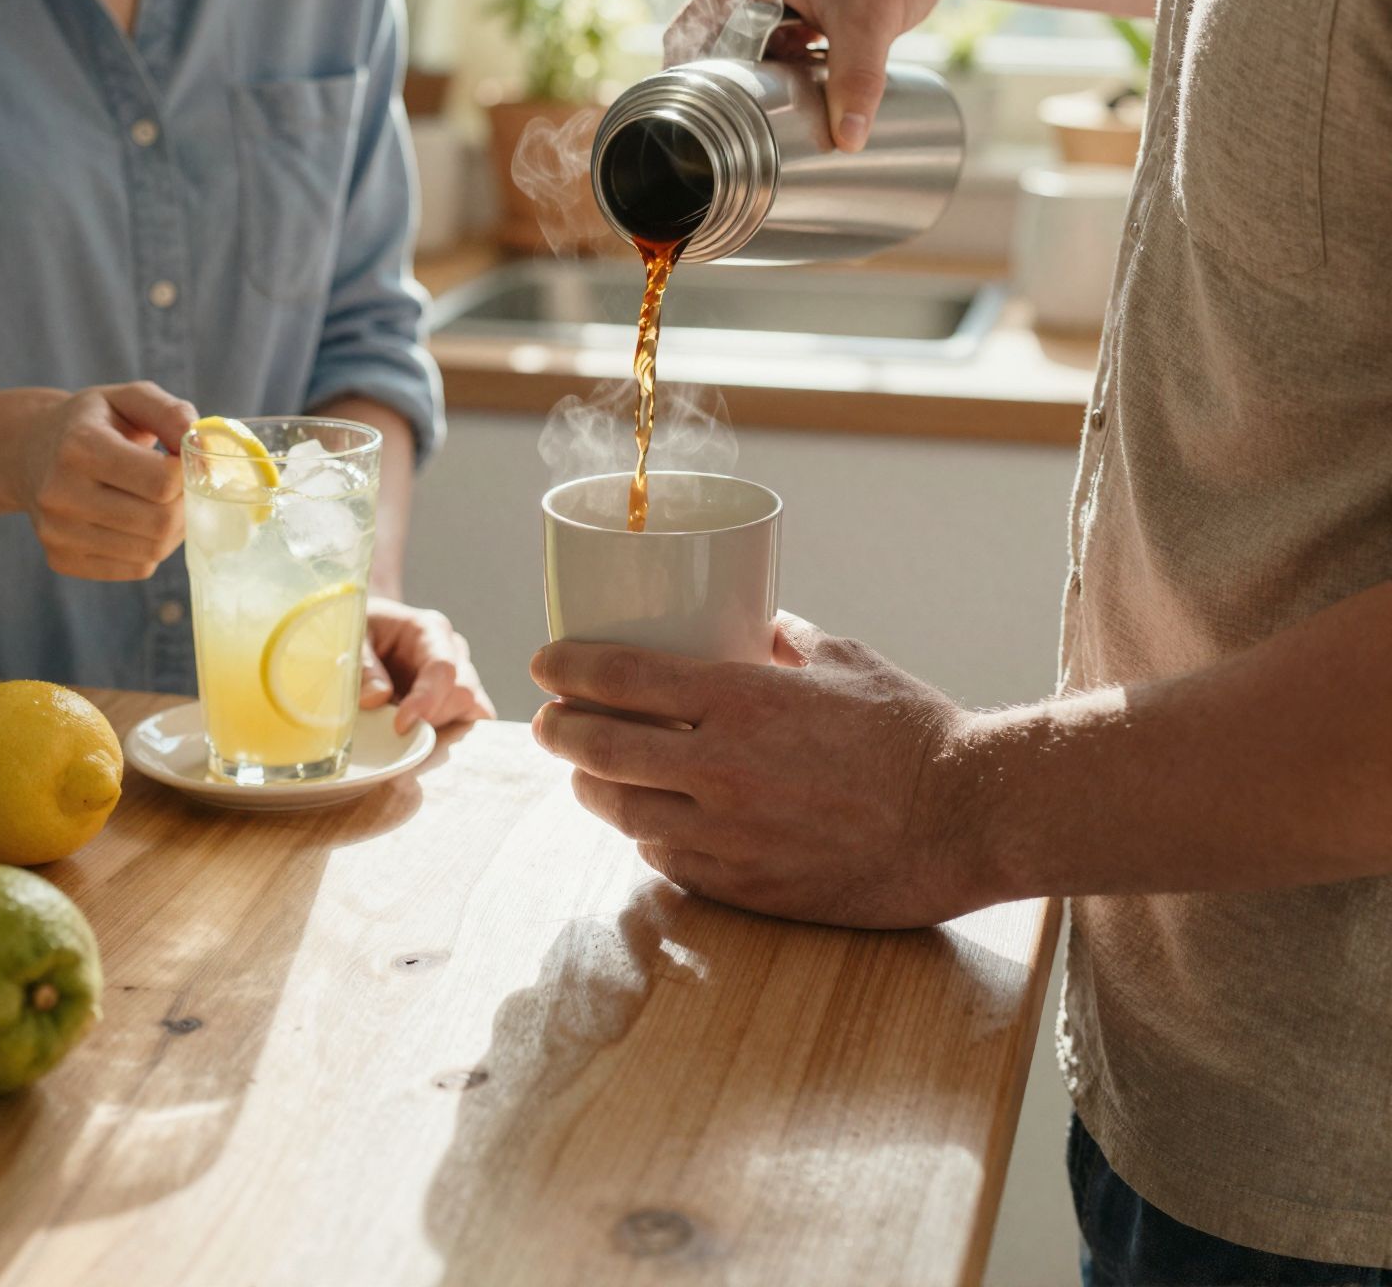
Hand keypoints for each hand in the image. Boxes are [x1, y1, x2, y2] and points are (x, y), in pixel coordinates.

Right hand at [13, 382, 194, 580]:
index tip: (183, 460)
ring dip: (174, 529)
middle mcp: (61, 494)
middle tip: (181, 486)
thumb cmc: (94, 422)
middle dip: (186, 504)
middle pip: (160, 522)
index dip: (188, 472)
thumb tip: (204, 447)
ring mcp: (57, 533)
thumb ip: (172, 414)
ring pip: (152, 550)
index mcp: (79, 446)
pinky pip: (136, 568)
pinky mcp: (62, 560)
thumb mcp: (131, 398)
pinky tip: (141, 522)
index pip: (162, 480)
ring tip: (163, 502)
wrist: (30, 452)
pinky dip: (152, 548)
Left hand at [360, 598, 496, 732]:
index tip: (400, 725)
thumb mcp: (354, 639)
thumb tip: (378, 697)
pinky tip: (423, 749)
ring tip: (408, 744)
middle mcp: (453, 652)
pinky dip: (452, 740)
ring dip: (443, 733)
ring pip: (473, 712)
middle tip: (398, 738)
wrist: (367, 636)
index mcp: (431, 631)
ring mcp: (461, 677)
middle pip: (463, 693)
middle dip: (432, 721)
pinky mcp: (459, 702)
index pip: (443, 668)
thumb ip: (363, 665)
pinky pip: (471, 725)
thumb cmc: (363, 633)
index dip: (426, 700)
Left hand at [530, 615, 979, 927]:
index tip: (544, 663)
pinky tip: (645, 823)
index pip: (622, 679)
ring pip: (624, 814)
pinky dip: (647, 837)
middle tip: (547, 721)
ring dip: (591, 790)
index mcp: (743, 701)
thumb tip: (754, 624)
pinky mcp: (748, 888)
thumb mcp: (845, 661)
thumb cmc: (914, 732)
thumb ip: (786, 640)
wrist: (967, 819)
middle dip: (559, 732)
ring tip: (584, 774)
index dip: (569, 669)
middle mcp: (723, 769)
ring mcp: (731, 836)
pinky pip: (670, 861)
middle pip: (602, 751)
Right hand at [664, 0, 954, 150]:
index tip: (716, 125)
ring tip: (775, 113)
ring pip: (741, 49)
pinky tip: (797, 91)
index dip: (700, 82)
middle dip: (731, 85)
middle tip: (748, 129)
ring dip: (756, 79)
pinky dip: (779, 69)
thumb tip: (849, 139)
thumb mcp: (868, 25)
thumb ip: (855, 83)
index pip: (692, 36)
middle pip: (712, 46)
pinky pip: (767, 45)